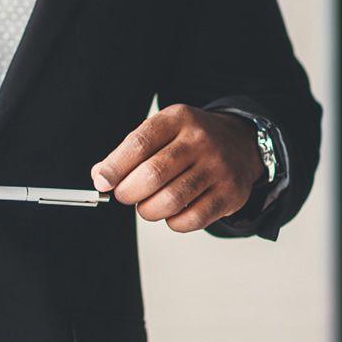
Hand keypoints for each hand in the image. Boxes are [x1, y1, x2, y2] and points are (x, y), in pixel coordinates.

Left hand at [92, 105, 262, 231]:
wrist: (240, 142)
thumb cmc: (190, 141)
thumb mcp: (161, 131)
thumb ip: (129, 152)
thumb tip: (101, 178)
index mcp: (177, 119)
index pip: (139, 144)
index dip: (114, 167)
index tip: (102, 182)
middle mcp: (200, 141)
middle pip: (152, 175)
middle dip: (128, 192)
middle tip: (126, 195)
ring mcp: (218, 167)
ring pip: (170, 200)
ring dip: (148, 210)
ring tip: (147, 205)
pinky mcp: (230, 194)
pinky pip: (191, 219)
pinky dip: (173, 222)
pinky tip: (172, 212)